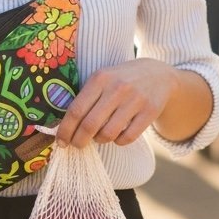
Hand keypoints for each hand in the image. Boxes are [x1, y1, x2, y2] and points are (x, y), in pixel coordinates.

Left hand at [55, 59, 174, 148]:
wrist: (158, 74)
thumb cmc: (121, 80)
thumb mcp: (103, 79)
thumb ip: (86, 98)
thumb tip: (64, 127)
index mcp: (100, 78)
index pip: (76, 110)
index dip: (65, 130)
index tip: (60, 142)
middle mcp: (117, 88)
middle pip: (90, 125)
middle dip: (78, 141)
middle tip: (76, 145)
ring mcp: (135, 99)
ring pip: (108, 133)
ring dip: (99, 140)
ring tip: (99, 137)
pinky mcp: (150, 111)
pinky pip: (127, 137)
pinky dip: (118, 141)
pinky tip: (117, 136)